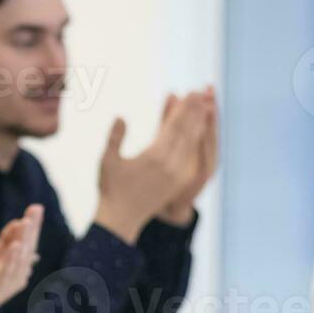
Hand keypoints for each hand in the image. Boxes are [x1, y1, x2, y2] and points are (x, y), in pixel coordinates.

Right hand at [94, 90, 210, 242]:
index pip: (174, 126)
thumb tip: (120, 117)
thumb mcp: (107, 160)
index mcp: (153, 157)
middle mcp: (170, 165)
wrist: (121, 219)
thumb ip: (114, 137)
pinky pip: (190, 157)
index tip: (190, 93)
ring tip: (206, 106)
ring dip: (199, 124)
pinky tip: (198, 131)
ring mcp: (176, 174)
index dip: (183, 108)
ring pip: (191, 144)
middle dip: (196, 111)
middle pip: (187, 132)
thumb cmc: (110, 189)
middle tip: (203, 93)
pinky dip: (195, 141)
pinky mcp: (178, 182)